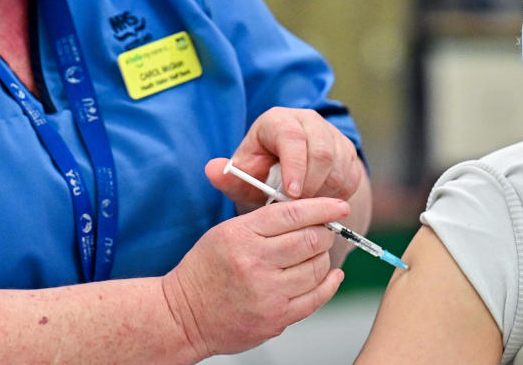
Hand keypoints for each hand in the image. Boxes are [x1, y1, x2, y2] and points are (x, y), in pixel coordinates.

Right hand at [161, 197, 349, 358]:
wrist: (182, 315)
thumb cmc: (205, 270)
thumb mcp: (227, 232)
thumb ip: (264, 221)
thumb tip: (308, 211)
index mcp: (242, 234)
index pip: (294, 213)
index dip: (324, 207)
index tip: (340, 205)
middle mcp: (256, 262)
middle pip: (312, 239)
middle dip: (325, 232)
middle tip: (323, 231)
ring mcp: (267, 293)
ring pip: (318, 267)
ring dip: (323, 258)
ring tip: (314, 255)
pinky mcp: (276, 318)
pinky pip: (316, 298)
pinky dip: (329, 283)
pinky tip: (330, 275)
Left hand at [206, 107, 362, 213]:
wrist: (288, 177)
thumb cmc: (261, 176)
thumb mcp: (244, 178)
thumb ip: (228, 177)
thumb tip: (212, 169)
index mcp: (278, 121)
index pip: (292, 137)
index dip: (295, 166)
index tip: (291, 194)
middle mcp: (308, 121)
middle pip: (321, 151)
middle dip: (311, 184)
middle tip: (299, 208)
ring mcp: (331, 135)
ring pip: (338, 165)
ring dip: (324, 191)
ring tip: (306, 207)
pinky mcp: (347, 152)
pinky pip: (349, 175)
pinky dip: (336, 194)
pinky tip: (319, 202)